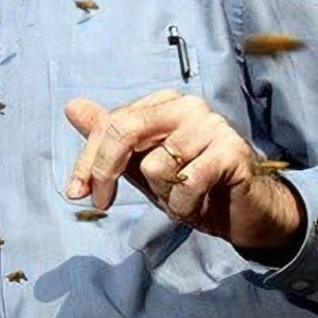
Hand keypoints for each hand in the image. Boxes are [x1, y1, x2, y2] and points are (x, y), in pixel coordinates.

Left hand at [63, 90, 304, 259]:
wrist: (244, 213)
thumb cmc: (193, 187)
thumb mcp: (141, 166)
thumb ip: (109, 139)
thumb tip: (72, 106)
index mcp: (163, 104)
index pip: (111, 124)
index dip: (88, 161)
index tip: (75, 193)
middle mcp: (186, 106)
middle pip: (125, 130)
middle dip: (105, 171)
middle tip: (103, 204)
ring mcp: (211, 125)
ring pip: (155, 165)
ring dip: (162, 196)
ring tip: (183, 198)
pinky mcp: (231, 150)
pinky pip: (186, 183)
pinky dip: (184, 205)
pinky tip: (199, 204)